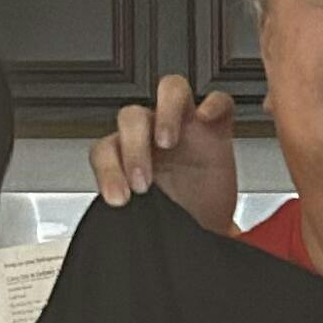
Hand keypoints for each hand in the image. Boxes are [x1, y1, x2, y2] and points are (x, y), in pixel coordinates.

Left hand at [89, 74, 239, 227]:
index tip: (119, 199)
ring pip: (169, 91)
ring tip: (168, 142)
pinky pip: (217, 101)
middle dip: (134, 148)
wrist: (206, 227)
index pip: (105, 149)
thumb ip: (132, 216)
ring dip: (166, 113)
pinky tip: (208, 120)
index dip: (107, 171)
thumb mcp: (147, 222)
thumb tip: (121, 231)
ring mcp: (185, 124)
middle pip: (132, 117)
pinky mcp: (217, 126)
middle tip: (143, 182)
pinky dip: (213, 105)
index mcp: (126, 156)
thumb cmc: (172, 220)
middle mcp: (153, 134)